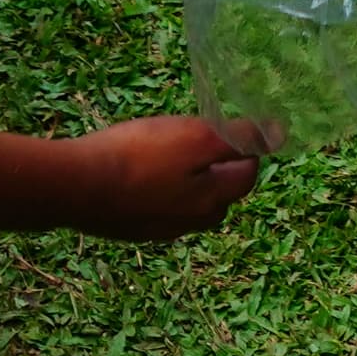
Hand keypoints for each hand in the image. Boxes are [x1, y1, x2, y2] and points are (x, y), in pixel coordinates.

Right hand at [65, 114, 265, 239]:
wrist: (76, 186)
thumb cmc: (139, 156)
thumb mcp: (194, 137)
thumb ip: (238, 138)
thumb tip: (280, 135)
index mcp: (210, 201)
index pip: (246, 176)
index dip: (246, 148)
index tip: (231, 126)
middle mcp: (189, 222)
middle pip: (219, 196)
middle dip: (219, 170)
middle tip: (202, 139)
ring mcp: (156, 229)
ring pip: (187, 204)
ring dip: (188, 182)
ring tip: (171, 154)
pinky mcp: (129, 227)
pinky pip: (156, 207)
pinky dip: (158, 190)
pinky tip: (140, 172)